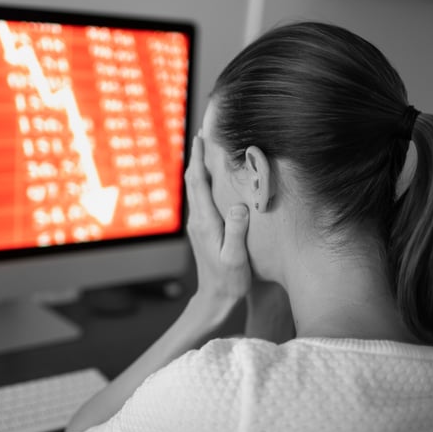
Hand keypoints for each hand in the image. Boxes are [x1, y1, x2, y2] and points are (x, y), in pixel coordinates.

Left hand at [184, 134, 251, 323]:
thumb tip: (238, 206)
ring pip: (195, 189)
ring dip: (199, 166)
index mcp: (205, 222)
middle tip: (202, 132)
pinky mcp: (203, 229)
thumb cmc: (229, 280)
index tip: (201, 137)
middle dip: (196, 156)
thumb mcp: (236, 258)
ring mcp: (199, 224)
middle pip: (193, 181)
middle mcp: (198, 220)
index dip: (199, 159)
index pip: (198, 183)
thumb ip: (236, 232)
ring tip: (205, 148)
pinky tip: (211, 177)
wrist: (215, 298)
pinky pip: (201, 198)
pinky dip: (203, 181)